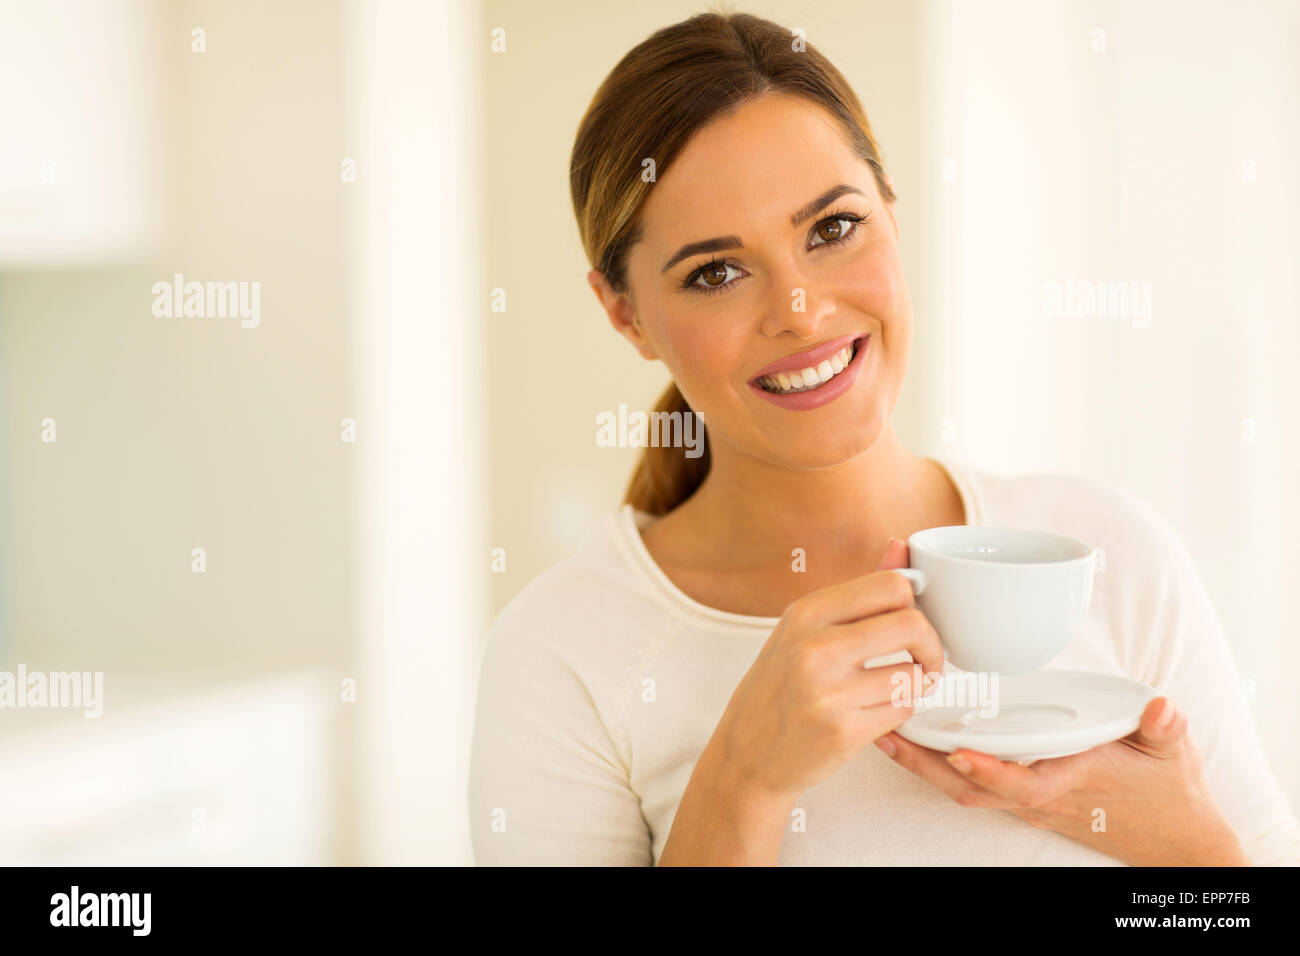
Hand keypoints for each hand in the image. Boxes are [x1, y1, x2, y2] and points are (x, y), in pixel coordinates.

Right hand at [706, 538, 944, 805]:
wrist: (745, 753)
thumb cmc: (780, 687)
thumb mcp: (805, 630)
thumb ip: (859, 593)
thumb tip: (900, 546)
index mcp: (806, 613)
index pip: (891, 585)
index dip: (915, 603)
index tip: (911, 622)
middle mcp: (813, 648)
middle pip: (912, 624)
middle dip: (931, 645)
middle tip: (924, 661)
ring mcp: (827, 692)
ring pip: (913, 674)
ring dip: (916, 684)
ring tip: (896, 688)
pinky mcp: (841, 732)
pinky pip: (903, 711)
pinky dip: (899, 712)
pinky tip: (876, 713)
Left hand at [874, 696, 1250, 865]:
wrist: (1176, 838)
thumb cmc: (1168, 790)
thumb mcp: (1174, 753)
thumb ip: (1164, 728)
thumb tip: (1161, 708)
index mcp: (1073, 779)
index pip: (1023, 782)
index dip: (990, 770)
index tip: (958, 752)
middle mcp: (1043, 794)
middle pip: (972, 788)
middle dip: (926, 765)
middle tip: (887, 735)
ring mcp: (1030, 800)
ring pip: (964, 788)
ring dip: (923, 764)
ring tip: (884, 734)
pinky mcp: (1024, 799)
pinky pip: (973, 786)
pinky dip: (942, 766)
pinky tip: (917, 742)